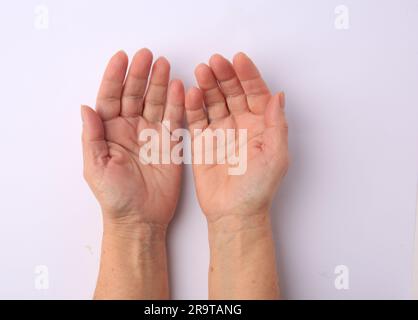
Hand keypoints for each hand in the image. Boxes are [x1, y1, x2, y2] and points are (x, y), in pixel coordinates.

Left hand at [81, 48, 184, 226]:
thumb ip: (91, 136)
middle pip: (134, 94)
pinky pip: (174, 118)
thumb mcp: (95, 167)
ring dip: (159, 82)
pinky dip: (177, 102)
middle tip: (147, 55)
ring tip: (164, 64)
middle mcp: (130, 128)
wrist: (140, 219)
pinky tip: (178, 86)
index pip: (110, 97)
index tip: (121, 57)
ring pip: (155, 101)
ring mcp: (151, 133)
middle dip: (139, 74)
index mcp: (109, 131)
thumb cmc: (114, 196)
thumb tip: (85, 107)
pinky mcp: (170, 142)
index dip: (115, 77)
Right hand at [185, 52, 288, 221]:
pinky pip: (197, 118)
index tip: (239, 60)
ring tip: (201, 71)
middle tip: (215, 62)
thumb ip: (277, 124)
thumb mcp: (276, 155)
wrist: (234, 212)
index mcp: (261, 125)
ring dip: (208, 85)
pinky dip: (193, 105)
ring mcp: (220, 131)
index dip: (248, 75)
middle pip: (233, 92)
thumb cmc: (258, 188)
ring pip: (214, 100)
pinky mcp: (202, 141)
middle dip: (225, 75)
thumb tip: (278, 95)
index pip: (256, 93)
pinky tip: (191, 93)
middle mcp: (241, 124)